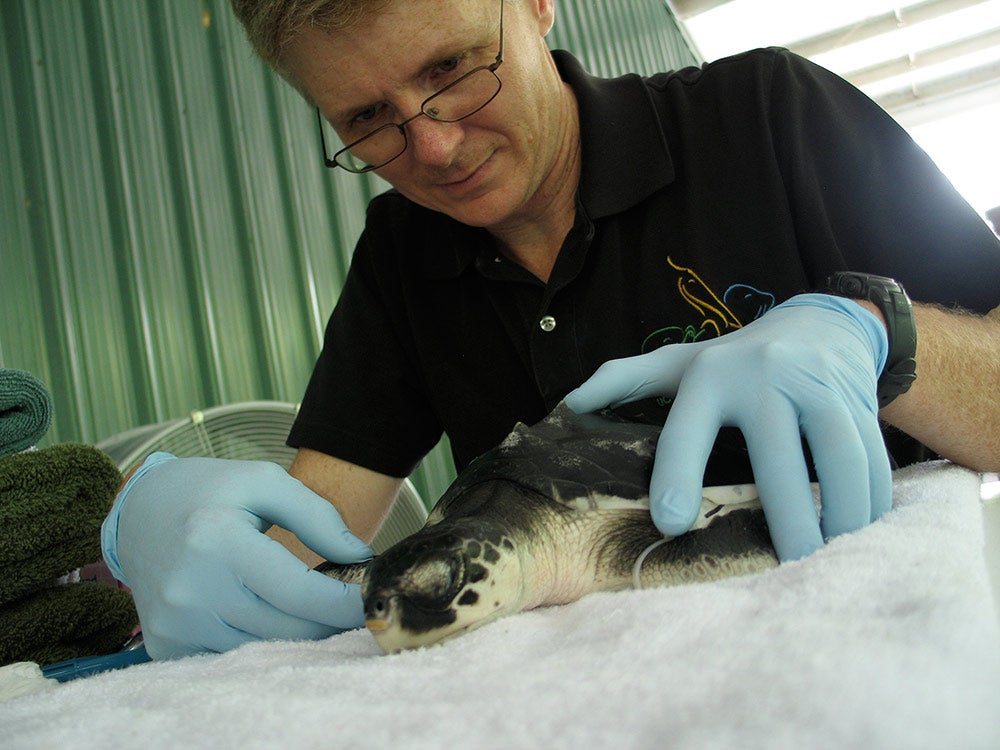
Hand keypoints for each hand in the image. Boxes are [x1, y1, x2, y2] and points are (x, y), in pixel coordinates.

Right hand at [101, 453, 371, 658]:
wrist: (138, 512)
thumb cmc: (211, 492)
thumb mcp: (265, 482)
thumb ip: (318, 517)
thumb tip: (360, 557)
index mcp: (216, 540)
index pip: (299, 593)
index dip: (344, 603)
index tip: (371, 599)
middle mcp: (190, 589)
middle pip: (287, 628)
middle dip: (328, 620)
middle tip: (347, 602)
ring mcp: (174, 622)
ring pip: (263, 649)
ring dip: (297, 634)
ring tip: (311, 605)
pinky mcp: (165, 643)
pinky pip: (231, 657)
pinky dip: (259, 640)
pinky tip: (269, 614)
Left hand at [566, 294, 891, 560]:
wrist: (820, 323)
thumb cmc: (735, 357)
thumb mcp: (676, 362)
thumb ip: (622, 380)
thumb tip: (566, 408)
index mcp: (710, 375)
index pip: (688, 427)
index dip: (676, 474)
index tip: (670, 524)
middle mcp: (765, 377)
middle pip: (778, 460)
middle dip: (784, 520)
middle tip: (784, 566)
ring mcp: (818, 386)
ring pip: (839, 460)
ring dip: (838, 516)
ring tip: (825, 554)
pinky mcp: (859, 399)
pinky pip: (873, 460)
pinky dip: (870, 502)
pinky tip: (856, 529)